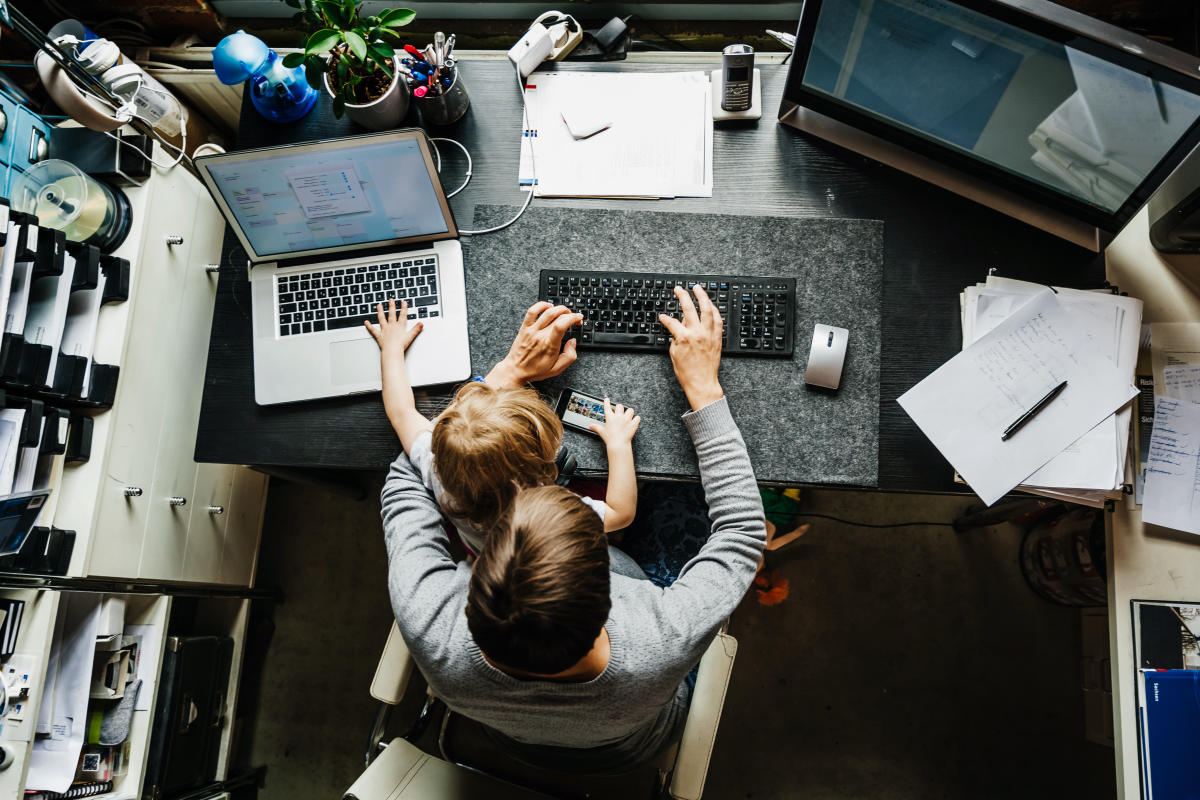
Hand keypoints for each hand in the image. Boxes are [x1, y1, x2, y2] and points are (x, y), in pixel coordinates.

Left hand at [365, 299, 422, 355]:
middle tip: (391, 300)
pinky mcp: (379, 335)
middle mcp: (391, 326)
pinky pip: (373, 330)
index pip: (402, 315)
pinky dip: (369, 326)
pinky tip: (366, 322)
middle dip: (391, 306)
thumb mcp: (411, 336)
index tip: (403, 302)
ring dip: (380, 311)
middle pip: (391, 314)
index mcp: (399, 326)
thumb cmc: (401, 345)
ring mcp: (384, 330)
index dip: (404, 308)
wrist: (392, 351)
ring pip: (382, 319)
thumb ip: (416, 329)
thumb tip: (421, 324)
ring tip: (379, 305)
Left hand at [486, 302, 582, 387]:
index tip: (579, 318)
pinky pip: (532, 311)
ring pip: (547, 311)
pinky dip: (541, 305)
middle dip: (570, 314)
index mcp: (549, 345)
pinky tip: (548, 306)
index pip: (562, 324)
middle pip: (557, 316)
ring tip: (565, 311)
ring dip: (559, 308)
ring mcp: (531, 330)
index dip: (573, 318)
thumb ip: (569, 356)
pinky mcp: (525, 327)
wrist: (515, 370)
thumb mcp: (557, 369)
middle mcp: (540, 335)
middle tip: (574, 318)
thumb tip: (573, 342)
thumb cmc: (535, 370)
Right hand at [588, 398, 640, 447]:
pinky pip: (637, 418)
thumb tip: (590, 426)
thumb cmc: (610, 438)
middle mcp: (619, 416)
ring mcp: (627, 420)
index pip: (607, 406)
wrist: (618, 444)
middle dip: (619, 408)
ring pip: (630, 410)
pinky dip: (636, 419)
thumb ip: (596, 427)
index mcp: (610, 417)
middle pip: (620, 406)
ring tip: (628, 415)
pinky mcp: (633, 424)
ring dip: (629, 412)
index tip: (607, 399)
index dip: (607, 402)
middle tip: (619, 411)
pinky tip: (635, 420)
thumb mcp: (601, 432)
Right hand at [658, 285, 724, 410]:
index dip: (665, 318)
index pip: (672, 322)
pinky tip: (710, 305)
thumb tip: (678, 326)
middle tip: (679, 289)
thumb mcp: (674, 353)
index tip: (662, 316)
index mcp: (684, 338)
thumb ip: (676, 337)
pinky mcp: (717, 338)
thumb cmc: (687, 372)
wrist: (702, 383)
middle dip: (682, 296)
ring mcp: (709, 334)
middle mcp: (697, 333)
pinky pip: (718, 319)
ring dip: (702, 296)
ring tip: (698, 288)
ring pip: (707, 309)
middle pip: (689, 308)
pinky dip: (714, 310)